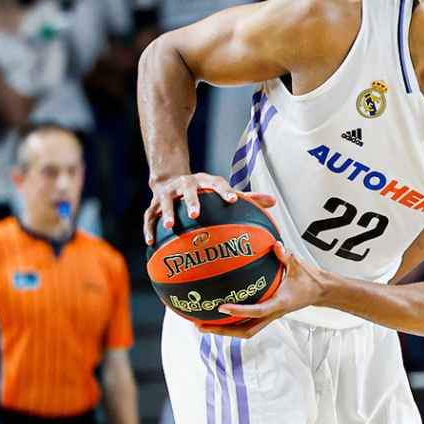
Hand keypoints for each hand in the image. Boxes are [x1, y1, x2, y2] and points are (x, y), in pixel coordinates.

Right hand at [144, 173, 275, 243]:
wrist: (171, 180)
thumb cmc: (205, 191)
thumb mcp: (223, 191)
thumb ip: (248, 197)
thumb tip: (274, 201)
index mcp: (205, 181)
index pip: (217, 182)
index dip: (225, 190)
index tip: (233, 200)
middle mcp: (186, 184)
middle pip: (189, 190)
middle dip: (191, 201)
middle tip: (195, 214)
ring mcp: (168, 193)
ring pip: (166, 202)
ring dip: (167, 213)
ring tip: (170, 227)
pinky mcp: (153, 204)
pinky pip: (149, 216)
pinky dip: (148, 228)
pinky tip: (151, 242)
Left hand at [201, 243, 326, 338]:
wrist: (321, 292)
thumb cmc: (310, 280)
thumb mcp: (299, 265)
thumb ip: (286, 256)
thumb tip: (275, 245)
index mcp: (280, 304)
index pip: (256, 311)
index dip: (238, 311)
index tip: (221, 308)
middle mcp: (273, 314)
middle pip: (246, 331)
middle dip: (223, 331)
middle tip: (202, 325)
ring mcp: (270, 316)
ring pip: (245, 330)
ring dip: (225, 330)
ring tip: (203, 324)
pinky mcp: (269, 314)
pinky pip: (248, 323)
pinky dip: (233, 322)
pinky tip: (221, 315)